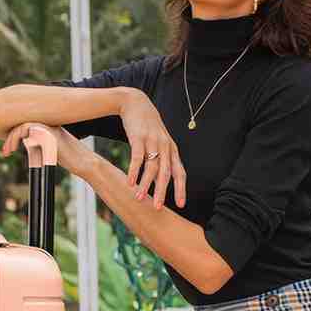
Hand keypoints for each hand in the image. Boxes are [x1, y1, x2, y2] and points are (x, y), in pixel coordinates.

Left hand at [0, 121, 91, 176]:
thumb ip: (38, 145)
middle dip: (10, 138)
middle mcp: (47, 124)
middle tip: (4, 153)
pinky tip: (13, 148)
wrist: (82, 162)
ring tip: (7, 152)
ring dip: (12, 139)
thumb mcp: (49, 151)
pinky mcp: (48, 131)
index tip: (7, 152)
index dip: (14, 138)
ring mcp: (48, 126)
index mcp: (47, 127)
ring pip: (22, 126)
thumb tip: (25, 145)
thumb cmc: (69, 159)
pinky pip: (27, 128)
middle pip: (22, 125)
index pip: (25, 127)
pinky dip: (16, 137)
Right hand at [120, 91, 185, 208]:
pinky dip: (134, 171)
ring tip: (139, 198)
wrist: (135, 102)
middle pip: (166, 173)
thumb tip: (163, 179)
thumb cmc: (148, 126)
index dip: (181, 189)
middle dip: (162, 192)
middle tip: (158, 208)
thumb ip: (164, 158)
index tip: (181, 205)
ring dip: (145, 184)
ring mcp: (152, 141)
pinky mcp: (138, 137)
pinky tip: (129, 182)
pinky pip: (137, 157)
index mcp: (172, 150)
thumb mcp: (160, 141)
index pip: (180, 172)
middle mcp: (165, 146)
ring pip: (151, 167)